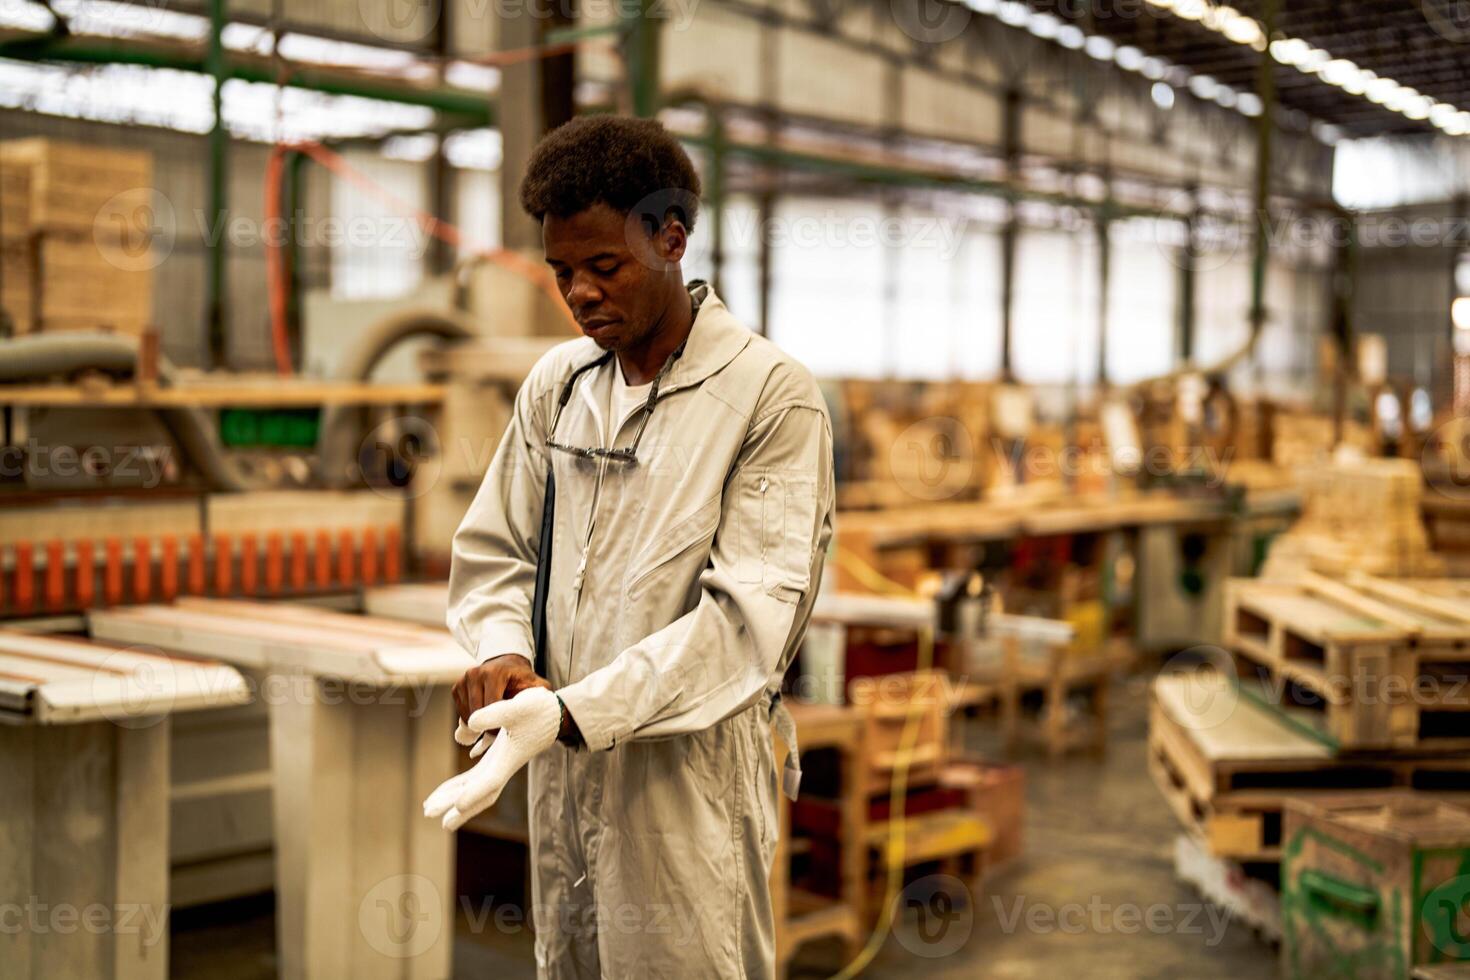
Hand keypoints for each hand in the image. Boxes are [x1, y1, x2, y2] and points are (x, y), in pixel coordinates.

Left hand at [423, 687, 561, 830]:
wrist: (553, 714)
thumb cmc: (538, 710)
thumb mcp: (518, 707)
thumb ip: (495, 714)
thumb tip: (469, 722)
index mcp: (510, 758)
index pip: (491, 781)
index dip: (475, 793)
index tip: (457, 805)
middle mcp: (504, 767)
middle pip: (478, 793)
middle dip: (455, 806)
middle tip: (431, 815)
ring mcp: (499, 765)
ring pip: (473, 788)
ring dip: (452, 799)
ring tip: (428, 809)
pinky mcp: (496, 760)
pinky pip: (474, 778)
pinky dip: (459, 786)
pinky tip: (445, 792)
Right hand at [452, 654, 549, 753]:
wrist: (507, 666)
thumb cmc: (522, 679)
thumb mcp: (535, 684)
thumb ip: (541, 693)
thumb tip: (545, 703)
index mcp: (494, 673)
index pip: (490, 707)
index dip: (497, 724)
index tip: (505, 733)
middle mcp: (475, 673)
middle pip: (477, 714)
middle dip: (487, 726)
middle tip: (499, 733)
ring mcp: (463, 680)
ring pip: (467, 716)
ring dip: (480, 725)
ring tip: (494, 724)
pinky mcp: (456, 688)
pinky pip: (461, 713)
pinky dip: (472, 720)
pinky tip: (485, 718)